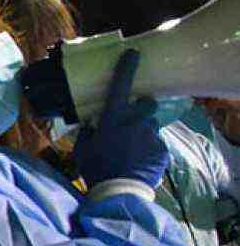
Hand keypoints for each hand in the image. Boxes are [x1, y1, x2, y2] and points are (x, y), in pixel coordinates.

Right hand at [73, 50, 168, 189]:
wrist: (119, 192)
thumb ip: (88, 133)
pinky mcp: (162, 151)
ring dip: (142, 135)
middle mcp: (135, 122)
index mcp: (113, 119)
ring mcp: (151, 136)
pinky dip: (148, 153)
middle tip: (133, 122)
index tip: (133, 53)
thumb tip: (91, 125)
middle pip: (147, 104)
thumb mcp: (82, 149)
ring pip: (150, 128)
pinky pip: (155, 147)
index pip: (120, 86)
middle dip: (142, 108)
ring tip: (131, 152)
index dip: (127, 68)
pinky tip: (138, 164)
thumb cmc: (96, 168)